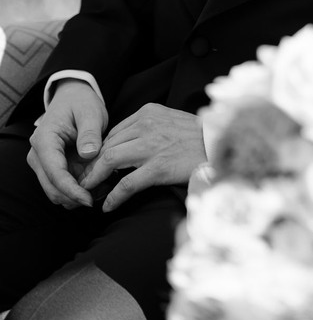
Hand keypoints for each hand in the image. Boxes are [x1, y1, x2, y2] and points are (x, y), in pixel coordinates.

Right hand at [28, 79, 107, 208]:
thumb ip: (90, 132)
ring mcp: (43, 163)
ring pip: (57, 191)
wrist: (72, 98)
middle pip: (52, 188)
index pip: (55, 173)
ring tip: (103, 186)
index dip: (72, 190)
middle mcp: (38, 155)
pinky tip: (97, 182)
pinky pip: (63, 186)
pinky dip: (78, 189)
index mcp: (44, 140)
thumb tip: (89, 154)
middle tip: (103, 193)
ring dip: (77, 194)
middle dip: (75, 196)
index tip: (89, 200)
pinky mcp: (52, 167)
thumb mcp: (90, 112)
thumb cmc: (81, 103)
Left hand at [78, 104, 205, 211]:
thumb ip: (148, 127)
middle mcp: (146, 126)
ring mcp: (152, 146)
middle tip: (84, 181)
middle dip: (92, 165)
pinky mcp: (158, 167)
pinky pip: (127, 183)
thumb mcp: (170, 120)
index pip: (113, 132)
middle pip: (107, 145)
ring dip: (95, 179)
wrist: (220, 144)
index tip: (93, 165)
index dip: (99, 150)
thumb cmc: (197, 136)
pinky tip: (108, 206)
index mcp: (148, 112)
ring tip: (89, 192)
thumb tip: (127, 144)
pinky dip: (113, 196)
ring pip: (110, 161)